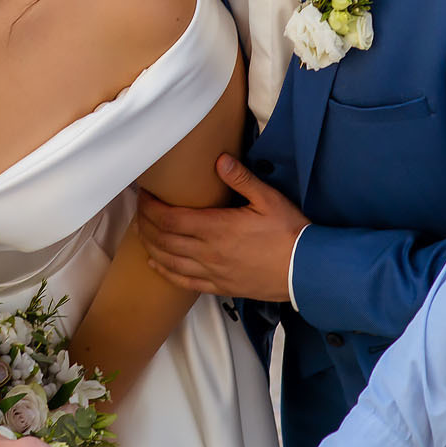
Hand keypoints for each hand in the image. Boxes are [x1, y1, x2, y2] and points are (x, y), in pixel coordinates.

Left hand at [137, 154, 307, 300]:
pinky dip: (165, 272)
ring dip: (150, 246)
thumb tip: (219, 160)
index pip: (170, 218)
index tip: (144, 196)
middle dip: (146, 224)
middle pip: (164, 239)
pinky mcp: (220, 286)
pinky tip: (156, 264)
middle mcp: (208, 252)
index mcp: (217, 228)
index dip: (151, 208)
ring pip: (169, 260)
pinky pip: (184, 282)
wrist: (305, 271)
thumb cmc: (290, 233)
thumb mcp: (269, 199)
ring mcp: (212, 272)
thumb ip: (242, 179)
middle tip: (139, 210)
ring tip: (141, 232)